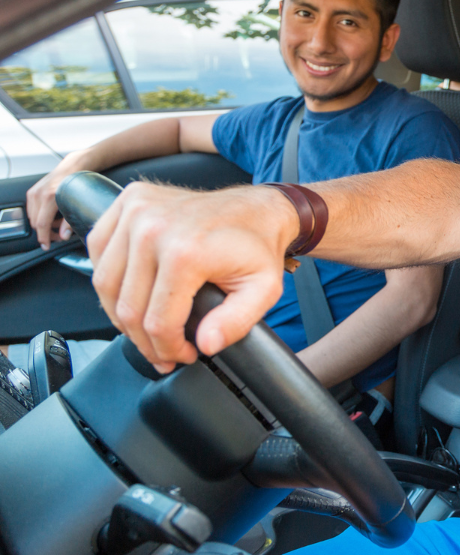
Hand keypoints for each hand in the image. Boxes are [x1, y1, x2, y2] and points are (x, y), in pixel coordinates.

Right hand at [27, 152, 91, 248]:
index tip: (47, 246)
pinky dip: (39, 216)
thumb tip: (64, 236)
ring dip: (43, 225)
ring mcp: (34, 192)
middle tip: (59, 237)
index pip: (42, 224)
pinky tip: (51, 217)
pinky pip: (31, 210)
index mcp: (50, 197)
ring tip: (57, 227)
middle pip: (36, 223)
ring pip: (32, 217)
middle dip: (46, 233)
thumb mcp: (78, 204)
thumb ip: (70, 222)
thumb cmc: (78, 183)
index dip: (44, 238)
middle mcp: (39, 194)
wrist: (74, 167)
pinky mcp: (32, 191)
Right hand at [86, 182, 297, 372]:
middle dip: (145, 341)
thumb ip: (237, 322)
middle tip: (164, 350)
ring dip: (121, 315)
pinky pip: (99, 251)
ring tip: (146, 328)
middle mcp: (153, 228)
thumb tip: (206, 344)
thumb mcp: (264, 290)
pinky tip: (130, 292)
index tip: (184, 354)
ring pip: (105, 285)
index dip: (169, 349)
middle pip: (128, 308)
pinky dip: (109, 278)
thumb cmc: (258, 246)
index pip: (158, 322)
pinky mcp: (129, 201)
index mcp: (185, 251)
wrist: (257, 209)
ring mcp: (137, 211)